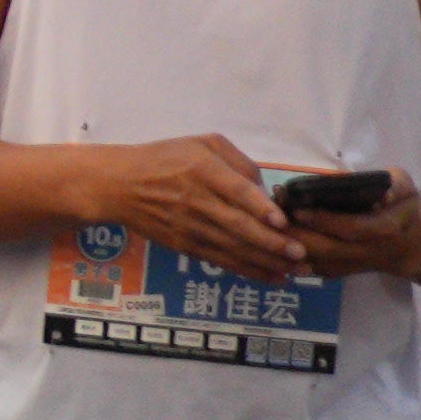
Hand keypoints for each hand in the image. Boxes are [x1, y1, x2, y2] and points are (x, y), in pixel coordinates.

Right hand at [95, 135, 331, 276]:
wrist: (118, 185)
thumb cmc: (165, 159)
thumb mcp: (201, 143)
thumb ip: (237, 160)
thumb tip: (264, 189)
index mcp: (202, 170)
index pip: (234, 191)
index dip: (259, 207)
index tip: (281, 222)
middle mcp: (197, 201)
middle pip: (238, 226)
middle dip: (271, 243)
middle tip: (301, 254)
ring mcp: (190, 227)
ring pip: (232, 248)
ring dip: (266, 262)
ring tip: (296, 271)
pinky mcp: (185, 244)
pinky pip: (219, 260)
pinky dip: (246, 270)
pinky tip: (271, 276)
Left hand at [281, 187, 420, 285]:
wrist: (409, 244)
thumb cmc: (403, 207)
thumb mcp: (406, 188)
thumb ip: (395, 185)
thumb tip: (383, 192)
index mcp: (386, 229)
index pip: (353, 229)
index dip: (325, 221)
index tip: (299, 208)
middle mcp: (367, 251)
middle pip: (326, 248)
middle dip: (296, 233)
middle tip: (270, 214)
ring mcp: (351, 265)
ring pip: (314, 262)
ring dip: (287, 245)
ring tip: (266, 223)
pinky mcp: (338, 272)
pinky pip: (309, 268)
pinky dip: (288, 256)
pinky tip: (272, 237)